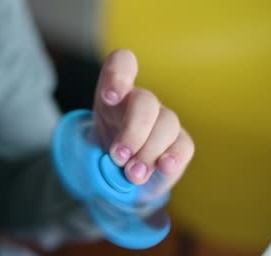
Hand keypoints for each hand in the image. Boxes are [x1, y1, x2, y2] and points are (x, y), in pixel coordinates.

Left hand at [93, 49, 194, 187]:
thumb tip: (121, 165)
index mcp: (114, 95)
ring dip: (149, 151)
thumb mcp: (86, 148)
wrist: (118, 178)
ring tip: (133, 175)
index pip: (121, 64)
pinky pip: (184, 145)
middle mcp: (140, 102)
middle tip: (118, 158)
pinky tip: (164, 167)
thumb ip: (94, 154)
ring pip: (166, 123)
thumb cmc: (100, 157)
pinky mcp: (179, 143)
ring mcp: (162, 121)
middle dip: (133, 133)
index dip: (118, 75)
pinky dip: (174, 157)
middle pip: (145, 102)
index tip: (109, 97)